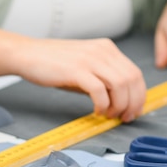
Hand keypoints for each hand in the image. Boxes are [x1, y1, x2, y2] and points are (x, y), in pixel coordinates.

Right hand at [13, 37, 145, 121]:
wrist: (28, 54)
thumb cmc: (54, 63)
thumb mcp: (84, 67)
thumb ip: (102, 79)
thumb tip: (119, 101)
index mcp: (107, 49)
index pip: (135, 73)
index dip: (139, 95)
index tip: (134, 110)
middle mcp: (102, 51)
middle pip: (132, 80)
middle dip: (132, 103)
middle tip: (124, 117)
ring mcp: (90, 59)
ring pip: (120, 85)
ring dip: (119, 106)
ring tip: (109, 115)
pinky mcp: (76, 70)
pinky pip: (100, 91)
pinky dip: (103, 105)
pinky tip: (96, 111)